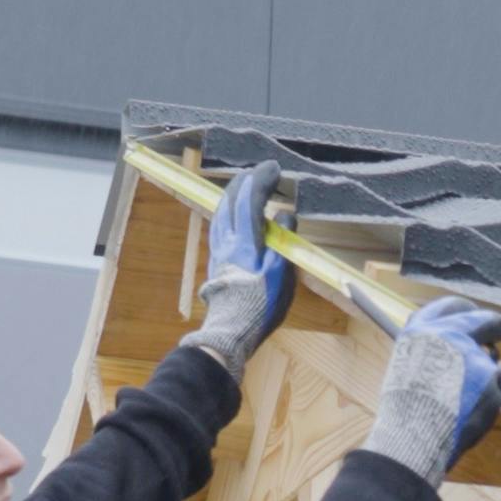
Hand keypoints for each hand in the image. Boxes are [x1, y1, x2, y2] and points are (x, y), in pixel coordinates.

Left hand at [177, 160, 297, 376]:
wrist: (230, 332)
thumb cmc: (259, 307)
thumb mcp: (281, 275)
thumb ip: (282, 242)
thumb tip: (284, 215)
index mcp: (244, 241)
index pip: (250, 200)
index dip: (261, 180)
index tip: (274, 168)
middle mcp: (227, 241)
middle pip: (229, 201)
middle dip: (244, 182)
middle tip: (259, 173)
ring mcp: (218, 251)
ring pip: (220, 212)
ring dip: (232, 195)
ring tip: (244, 188)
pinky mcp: (216, 262)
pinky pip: (219, 226)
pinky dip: (227, 212)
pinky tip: (232, 216)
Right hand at [363, 295, 500, 482]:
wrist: (414, 436)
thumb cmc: (405, 409)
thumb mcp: (406, 364)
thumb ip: (432, 349)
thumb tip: (454, 345)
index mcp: (422, 330)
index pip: (452, 306)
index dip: (467, 311)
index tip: (474, 315)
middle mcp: (450, 336)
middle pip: (485, 321)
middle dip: (495, 326)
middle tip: (499, 331)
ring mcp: (474, 356)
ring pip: (491, 362)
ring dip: (486, 374)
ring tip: (464, 399)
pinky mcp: (492, 379)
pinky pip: (497, 387)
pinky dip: (488, 400)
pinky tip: (469, 413)